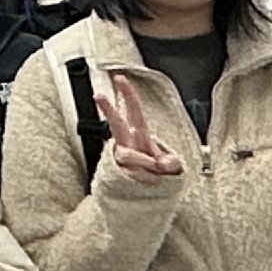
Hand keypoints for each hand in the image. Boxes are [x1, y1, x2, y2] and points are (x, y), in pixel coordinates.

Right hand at [94, 66, 186, 181]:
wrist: (147, 191)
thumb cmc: (159, 172)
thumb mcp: (172, 166)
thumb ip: (171, 162)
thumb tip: (164, 164)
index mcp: (140, 134)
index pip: (134, 111)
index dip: (128, 94)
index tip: (120, 79)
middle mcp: (126, 142)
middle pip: (116, 123)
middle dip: (108, 109)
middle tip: (99, 95)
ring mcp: (120, 156)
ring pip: (127, 154)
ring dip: (146, 164)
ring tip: (157, 171)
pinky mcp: (118, 170)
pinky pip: (132, 173)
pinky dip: (145, 178)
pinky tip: (151, 180)